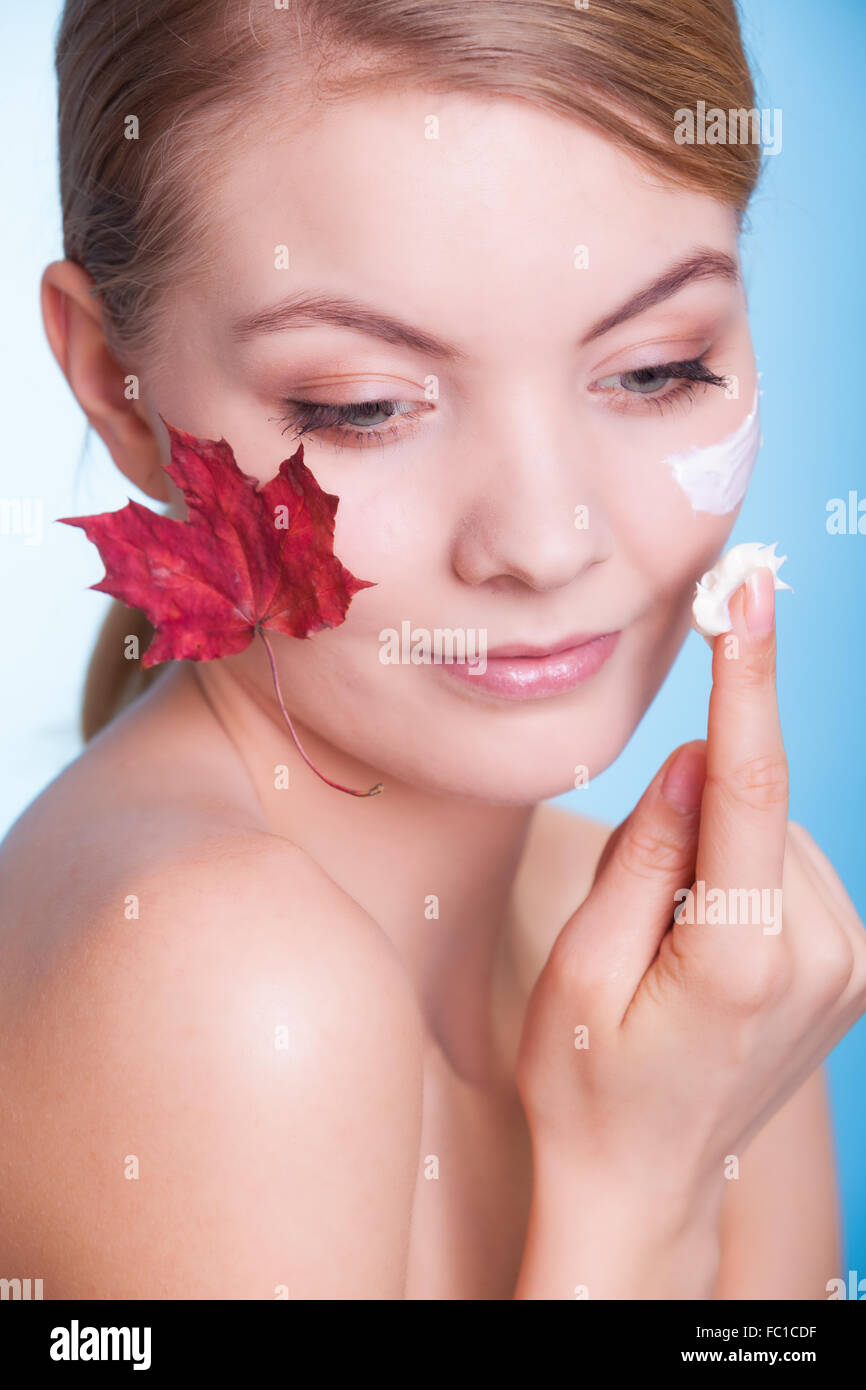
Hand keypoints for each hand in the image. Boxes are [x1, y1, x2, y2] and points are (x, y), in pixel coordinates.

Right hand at [516, 567, 865, 1219]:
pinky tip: (704, 946)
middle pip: (748, 806)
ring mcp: (851, 963)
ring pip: (770, 832)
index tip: (748, 588)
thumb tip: (696, 757)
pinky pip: (789, 867)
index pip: (750, 782)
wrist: (642, 1184)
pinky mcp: (854, 965)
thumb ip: (643, 852)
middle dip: (683, 822)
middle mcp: (825, 953)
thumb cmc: (587, 1083)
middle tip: (627, 917)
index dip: (745, 676)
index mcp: (746, 954)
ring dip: (712, 855)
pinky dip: (741, 876)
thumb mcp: (579, 967)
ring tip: (664, 949)